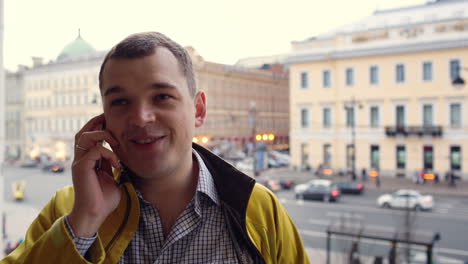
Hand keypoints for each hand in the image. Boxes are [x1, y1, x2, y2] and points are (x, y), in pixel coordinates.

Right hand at [67, 114, 120, 236]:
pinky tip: (117, 164)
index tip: (112, 123)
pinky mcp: (81, 168)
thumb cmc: (104, 200)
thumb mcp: (112, 179)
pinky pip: (95, 151)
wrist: (95, 215)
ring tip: (116, 142)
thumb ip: (112, 166)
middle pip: (82, 132)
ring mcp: (79, 163)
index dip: (99, 128)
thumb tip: (121, 158)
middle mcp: (80, 159)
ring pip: (84, 137)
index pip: (89, 138)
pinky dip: (109, 154)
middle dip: (95, 122)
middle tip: (108, 118)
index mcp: (87, 161)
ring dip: (102, 134)